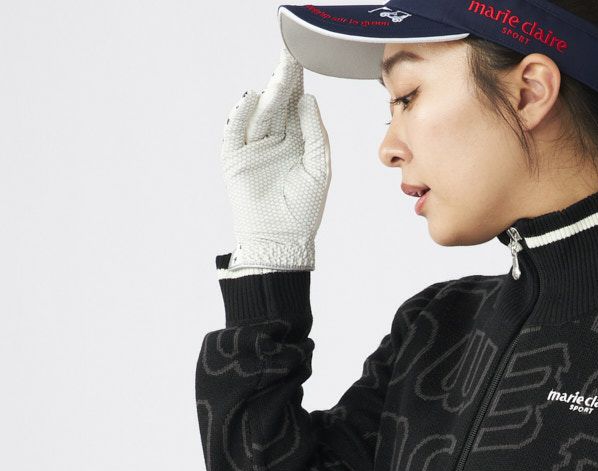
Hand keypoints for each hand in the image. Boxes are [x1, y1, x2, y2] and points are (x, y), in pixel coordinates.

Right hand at [220, 44, 330, 269]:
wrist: (281, 240)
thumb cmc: (304, 210)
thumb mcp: (318, 168)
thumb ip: (315, 134)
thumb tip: (307, 99)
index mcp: (296, 143)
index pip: (295, 108)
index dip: (297, 86)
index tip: (301, 63)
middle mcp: (274, 142)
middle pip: (277, 106)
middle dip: (282, 84)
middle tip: (289, 59)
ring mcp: (253, 150)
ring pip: (260, 116)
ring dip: (268, 96)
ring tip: (279, 78)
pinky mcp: (235, 160)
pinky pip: (236, 133)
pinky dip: (242, 116)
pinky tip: (252, 99)